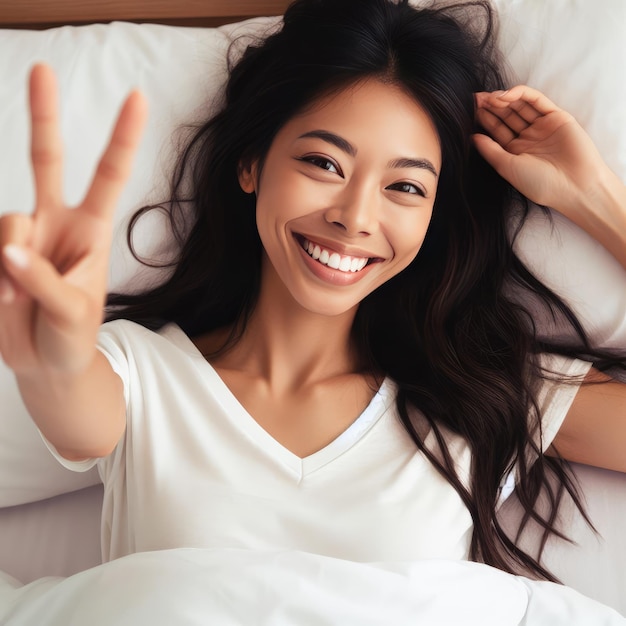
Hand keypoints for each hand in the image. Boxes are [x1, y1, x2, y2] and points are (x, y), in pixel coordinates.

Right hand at [0, 64, 146, 376]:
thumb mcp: (74, 313)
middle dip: (43, 116)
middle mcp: (56, 221)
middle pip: (46, 160)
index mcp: (92, 231)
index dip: (121, 140)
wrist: (46, 363)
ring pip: (8, 220)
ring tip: (18, 301)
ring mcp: (22, 234)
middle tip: (41, 69)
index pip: (108, 178)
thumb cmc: (73, 335)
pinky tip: (4, 300)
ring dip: (11, 266)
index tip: (137, 99)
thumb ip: (45, 281)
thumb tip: (10, 250)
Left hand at [473, 85, 609, 217]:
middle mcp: (528, 137)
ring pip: (520, 106)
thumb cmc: (539, 183)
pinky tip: (505, 95)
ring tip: (487, 97)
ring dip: (503, 99)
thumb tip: (472, 137)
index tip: (467, 110)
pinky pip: (537, 100)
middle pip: (507, 116)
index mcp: (515, 151)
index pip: (497, 130)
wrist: (574, 185)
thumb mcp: (507, 166)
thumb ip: (490, 150)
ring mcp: (542, 126)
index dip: (484, 119)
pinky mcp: (557, 116)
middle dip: (491, 106)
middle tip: (475, 99)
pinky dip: (521, 94)